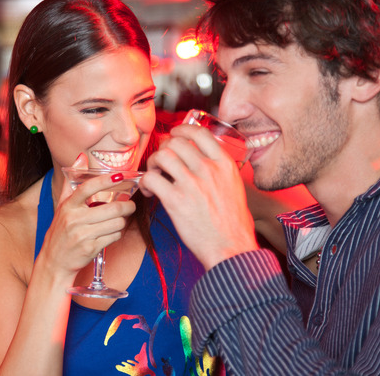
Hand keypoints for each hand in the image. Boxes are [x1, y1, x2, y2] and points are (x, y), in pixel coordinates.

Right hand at [37, 156, 135, 280]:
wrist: (54, 262)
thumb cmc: (60, 231)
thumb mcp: (62, 206)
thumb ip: (72, 182)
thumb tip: (81, 157)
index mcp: (68, 206)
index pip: (88, 188)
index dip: (105, 181)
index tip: (120, 176)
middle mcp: (74, 219)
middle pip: (111, 209)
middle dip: (126, 206)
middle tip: (130, 204)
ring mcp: (82, 235)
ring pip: (116, 223)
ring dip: (121, 222)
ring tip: (118, 220)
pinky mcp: (90, 248)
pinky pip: (114, 237)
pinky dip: (117, 234)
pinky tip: (111, 232)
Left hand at [140, 124, 257, 269]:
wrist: (232, 249)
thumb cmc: (232, 224)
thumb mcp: (233, 187)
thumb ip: (218, 170)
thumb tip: (199, 159)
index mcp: (224, 164)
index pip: (199, 132)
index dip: (181, 130)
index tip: (174, 136)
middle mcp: (208, 169)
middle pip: (176, 142)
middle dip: (164, 149)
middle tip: (161, 163)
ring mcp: (192, 183)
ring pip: (162, 155)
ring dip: (153, 164)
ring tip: (155, 176)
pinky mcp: (176, 200)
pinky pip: (151, 178)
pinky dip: (146, 183)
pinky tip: (151, 193)